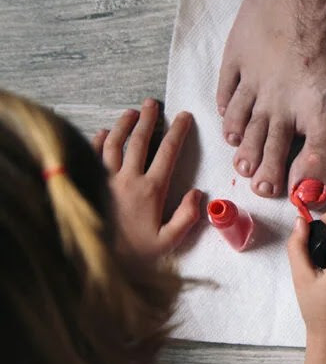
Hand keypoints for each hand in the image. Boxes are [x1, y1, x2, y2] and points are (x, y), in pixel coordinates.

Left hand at [93, 99, 201, 262]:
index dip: (177, 132)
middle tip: (153, 103)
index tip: (184, 116)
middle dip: (148, 119)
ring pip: (114, 144)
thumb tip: (198, 193)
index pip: (167, 153)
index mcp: (151, 190)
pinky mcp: (90, 184)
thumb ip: (186, 217)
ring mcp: (106, 180)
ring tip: (132, 112)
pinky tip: (104, 132)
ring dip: (124, 125)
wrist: (94, 260)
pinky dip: (99, 140)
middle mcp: (128, 179)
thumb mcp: (167, 242)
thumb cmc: (133, 254)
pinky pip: (93, 155)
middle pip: (139, 141)